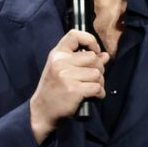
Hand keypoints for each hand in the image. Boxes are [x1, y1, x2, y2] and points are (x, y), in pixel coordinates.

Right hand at [29, 29, 109, 143]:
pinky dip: (99, 94)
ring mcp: (66, 76)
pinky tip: (93, 97)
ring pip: (97, 73)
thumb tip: (105, 55)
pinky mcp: (74, 90)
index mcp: (57, 54)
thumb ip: (82, 61)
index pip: (75, 35)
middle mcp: (61, 62)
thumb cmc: (54, 89)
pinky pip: (97, 87)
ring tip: (91, 89)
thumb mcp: (62, 70)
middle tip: (92, 79)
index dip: (90, 40)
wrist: (42, 111)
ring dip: (99, 83)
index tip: (94, 51)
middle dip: (98, 69)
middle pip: (93, 58)